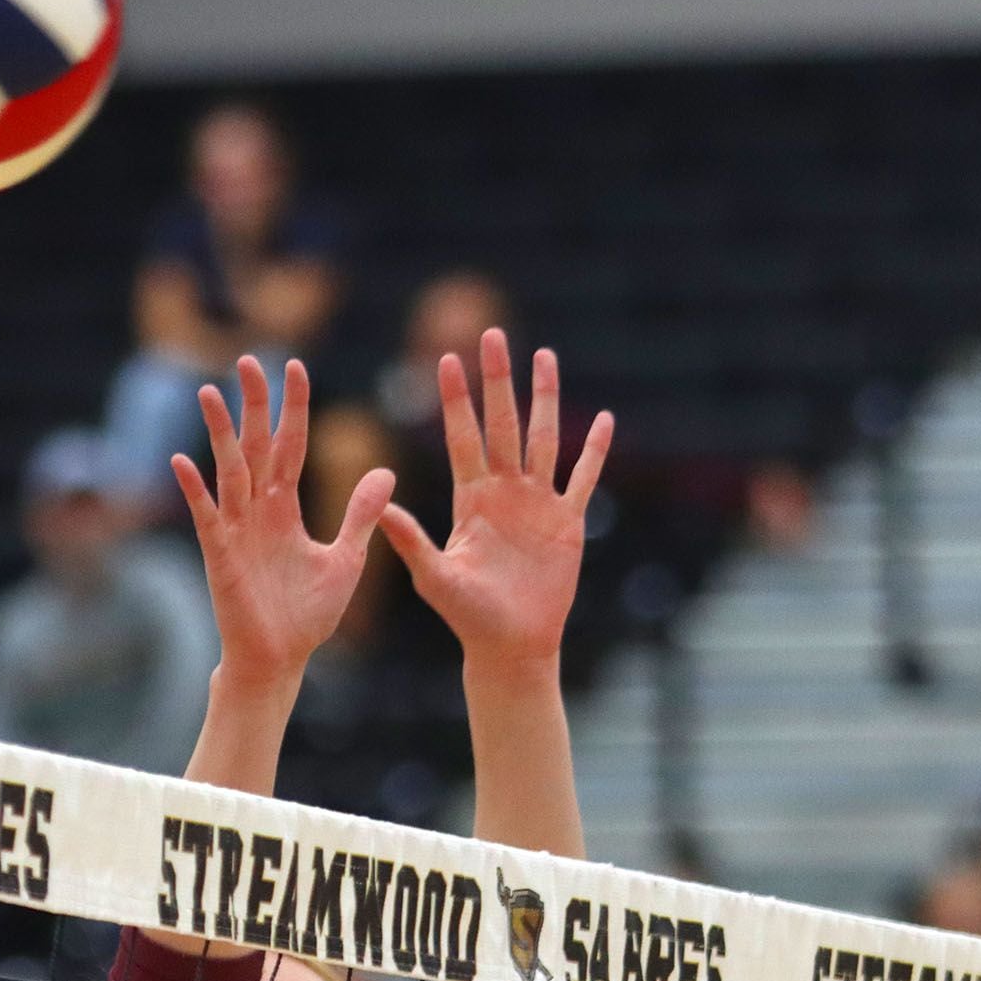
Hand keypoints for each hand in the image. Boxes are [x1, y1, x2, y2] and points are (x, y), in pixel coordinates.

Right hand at [171, 356, 393, 688]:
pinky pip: (206, 517)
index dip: (293, 409)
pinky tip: (180, 462)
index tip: (295, 367)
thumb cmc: (308, 616)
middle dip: (253, 404)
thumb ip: (359, 513)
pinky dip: (193, 491)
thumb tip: (384, 470)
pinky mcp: (220, 556)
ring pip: (228, 471)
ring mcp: (236, 532)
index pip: (290, 447)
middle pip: (255, 446)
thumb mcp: (345, 558)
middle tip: (249, 359)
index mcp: (285, 510)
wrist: (281, 661)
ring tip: (210, 391)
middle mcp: (257, 512)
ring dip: (219, 433)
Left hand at [379, 328, 610, 676]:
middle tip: (492, 334)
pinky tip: (604, 420)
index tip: (447, 358)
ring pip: (543, 438)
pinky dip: (593, 451)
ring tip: (544, 356)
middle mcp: (504, 492)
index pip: (462, 437)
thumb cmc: (467, 616)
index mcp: (470, 499)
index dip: (456, 399)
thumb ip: (408, 537)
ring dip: (545, 398)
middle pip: (503, 423)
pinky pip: (583, 479)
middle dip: (498, 380)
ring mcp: (538, 503)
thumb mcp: (434, 575)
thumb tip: (376, 503)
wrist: (510, 645)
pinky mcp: (567, 522)